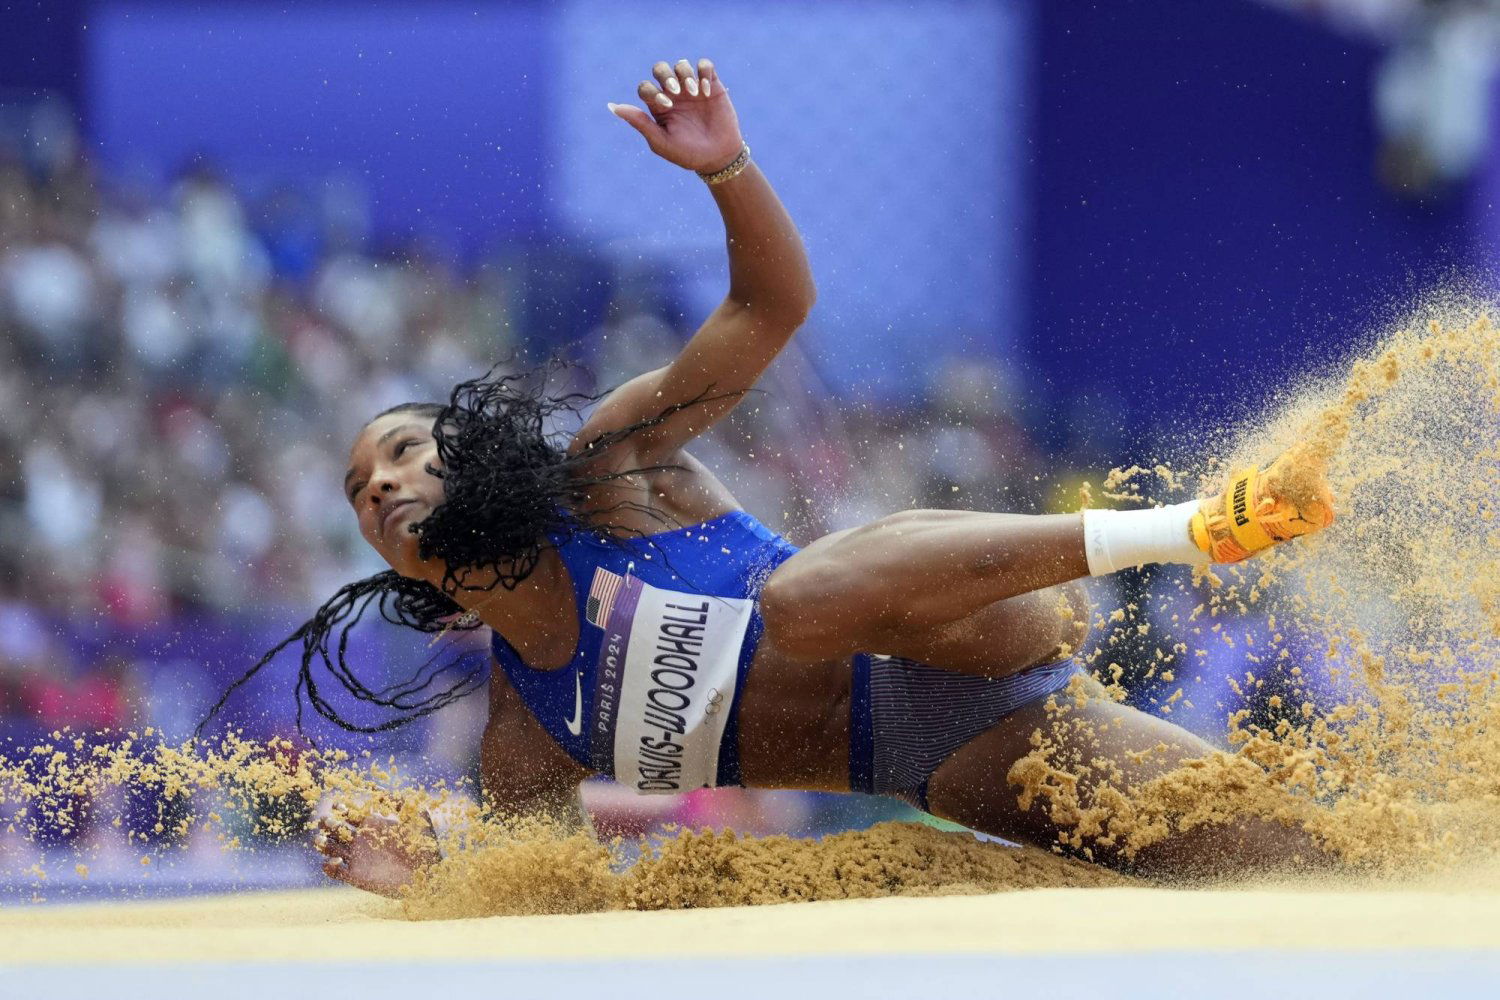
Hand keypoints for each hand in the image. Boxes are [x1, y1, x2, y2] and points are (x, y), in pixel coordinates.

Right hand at [314, 812, 440, 898]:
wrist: (429, 875)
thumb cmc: (427, 844)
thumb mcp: (418, 816)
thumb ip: (401, 801)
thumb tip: (382, 787)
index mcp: (373, 823)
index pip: (349, 812)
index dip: (341, 807)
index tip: (340, 805)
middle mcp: (362, 839)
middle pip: (334, 828)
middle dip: (328, 824)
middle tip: (329, 822)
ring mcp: (358, 858)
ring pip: (329, 848)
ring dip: (321, 844)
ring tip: (322, 841)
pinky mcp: (356, 876)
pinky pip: (333, 872)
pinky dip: (328, 866)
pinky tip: (336, 861)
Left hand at [608, 58, 743, 172]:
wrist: (718, 158)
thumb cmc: (687, 154)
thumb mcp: (661, 141)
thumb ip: (639, 122)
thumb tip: (612, 106)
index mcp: (658, 107)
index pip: (645, 87)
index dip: (652, 91)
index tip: (666, 105)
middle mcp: (673, 94)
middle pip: (660, 69)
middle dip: (665, 75)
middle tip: (676, 91)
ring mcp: (692, 88)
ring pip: (681, 64)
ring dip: (685, 74)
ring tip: (694, 93)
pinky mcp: (712, 85)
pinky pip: (704, 65)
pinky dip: (703, 72)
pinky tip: (706, 91)